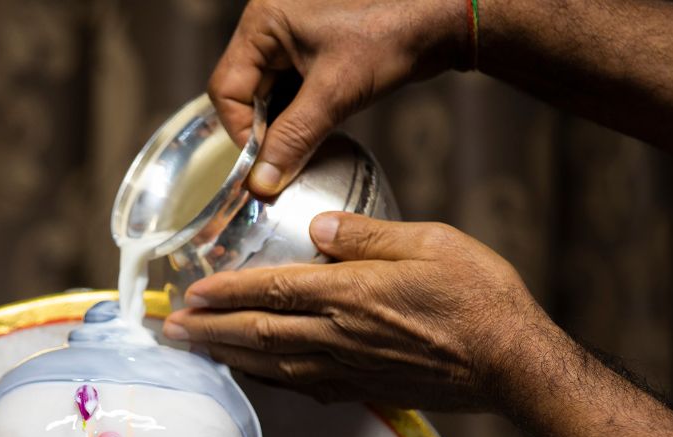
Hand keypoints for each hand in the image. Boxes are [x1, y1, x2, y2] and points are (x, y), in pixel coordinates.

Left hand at [162, 212, 554, 411]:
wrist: (513, 366)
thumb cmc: (480, 298)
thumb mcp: (429, 242)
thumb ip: (367, 235)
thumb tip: (317, 229)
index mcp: (350, 294)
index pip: (269, 291)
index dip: (223, 292)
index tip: (190, 292)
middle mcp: (339, 337)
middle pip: (256, 334)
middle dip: (208, 331)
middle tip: (170, 331)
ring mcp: (349, 370)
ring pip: (272, 365)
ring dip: (228, 358)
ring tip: (197, 352)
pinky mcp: (365, 391)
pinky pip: (303, 387)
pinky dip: (269, 381)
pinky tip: (256, 376)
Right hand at [209, 0, 469, 195]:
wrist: (444, 16)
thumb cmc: (390, 35)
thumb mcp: (335, 93)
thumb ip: (292, 138)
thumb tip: (261, 184)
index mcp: (263, 21)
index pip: (228, 89)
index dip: (243, 132)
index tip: (265, 165)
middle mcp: (271, 24)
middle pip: (246, 92)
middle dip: (266, 130)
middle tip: (285, 162)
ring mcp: (293, 36)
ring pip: (270, 95)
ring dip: (285, 126)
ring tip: (304, 148)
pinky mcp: (315, 49)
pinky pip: (293, 90)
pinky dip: (301, 116)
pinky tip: (317, 131)